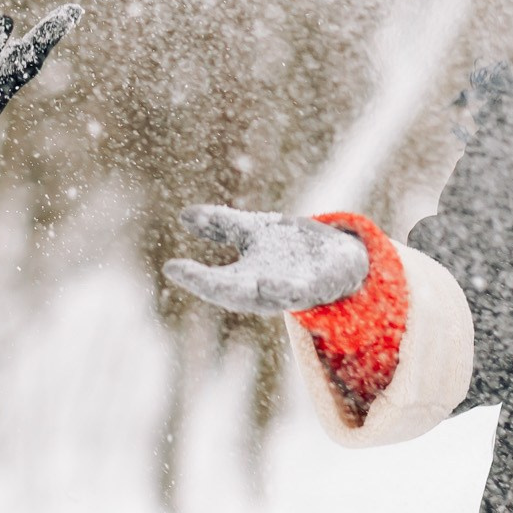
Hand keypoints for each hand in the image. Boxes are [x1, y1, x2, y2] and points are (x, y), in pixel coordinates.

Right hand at [162, 206, 369, 317]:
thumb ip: (222, 226)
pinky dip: (288, 290)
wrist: (340, 258)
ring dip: (254, 291)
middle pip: (233, 293)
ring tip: (240, 282)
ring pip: (268, 296)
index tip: (172, 267)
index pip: (214, 282)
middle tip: (185, 274)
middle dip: (210, 286)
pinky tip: (276, 283)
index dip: (193, 276)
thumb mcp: (254, 232)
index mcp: (245, 280)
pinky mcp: (316, 288)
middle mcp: (264, 291)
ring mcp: (290, 292)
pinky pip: (301, 292)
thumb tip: (184, 216)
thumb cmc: (292, 249)